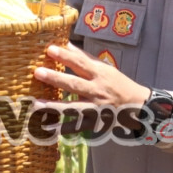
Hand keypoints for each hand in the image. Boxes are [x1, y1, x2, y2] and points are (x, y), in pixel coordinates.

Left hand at [33, 43, 150, 132]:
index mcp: (99, 74)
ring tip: (36, 105)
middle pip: (74, 84)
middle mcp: (97, 91)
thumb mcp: (104, 67)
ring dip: (53, 107)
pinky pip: (76, 127)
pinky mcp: (94, 123)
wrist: (137, 106)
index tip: (49, 49)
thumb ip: (84, 58)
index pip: (80, 63)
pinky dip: (63, 129)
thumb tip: (66, 44)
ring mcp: (95, 109)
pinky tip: (48, 129)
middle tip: (37, 72)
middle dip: (55, 79)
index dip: (65, 56)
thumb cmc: (117, 83)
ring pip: (73, 108)